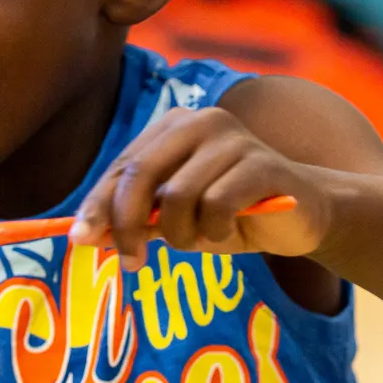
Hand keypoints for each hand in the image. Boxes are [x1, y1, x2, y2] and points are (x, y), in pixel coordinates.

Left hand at [70, 107, 332, 270]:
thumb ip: (139, 216)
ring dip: (182, 234)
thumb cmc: (232, 213)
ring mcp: (233, 139)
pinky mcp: (262, 163)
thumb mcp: (178, 216)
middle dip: (127, 224)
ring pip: (177, 197)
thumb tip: (86, 233)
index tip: (80, 240)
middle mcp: (200, 121)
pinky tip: (229, 230)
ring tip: (201, 240)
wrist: (303, 214)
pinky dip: (215, 230)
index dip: (97, 205)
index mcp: (173, 127)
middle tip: (131, 261)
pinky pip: (216, 206)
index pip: (122, 166)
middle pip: (140, 175)